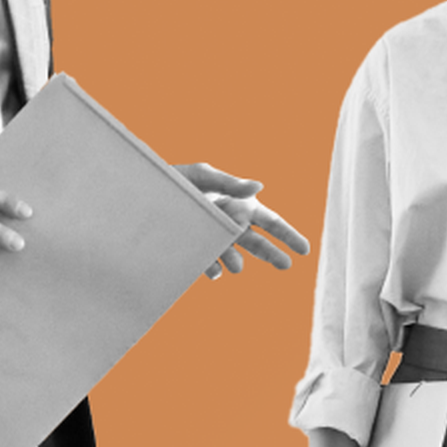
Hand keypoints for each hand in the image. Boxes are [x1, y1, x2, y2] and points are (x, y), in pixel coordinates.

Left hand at [178, 162, 306, 279]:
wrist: (142, 195)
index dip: (288, 236)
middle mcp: (231, 224)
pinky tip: (215, 271)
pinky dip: (212, 267)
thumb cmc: (176, 180)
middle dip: (272, 254)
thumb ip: (230, 183)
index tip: (305, 250)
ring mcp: (213, 239)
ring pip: (233, 255)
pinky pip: (208, 262)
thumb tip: (259, 186)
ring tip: (237, 267)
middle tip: (286, 265)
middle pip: (258, 243)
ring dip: (237, 261)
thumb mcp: (202, 176)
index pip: (271, 222)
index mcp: (240, 204)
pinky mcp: (195, 250)